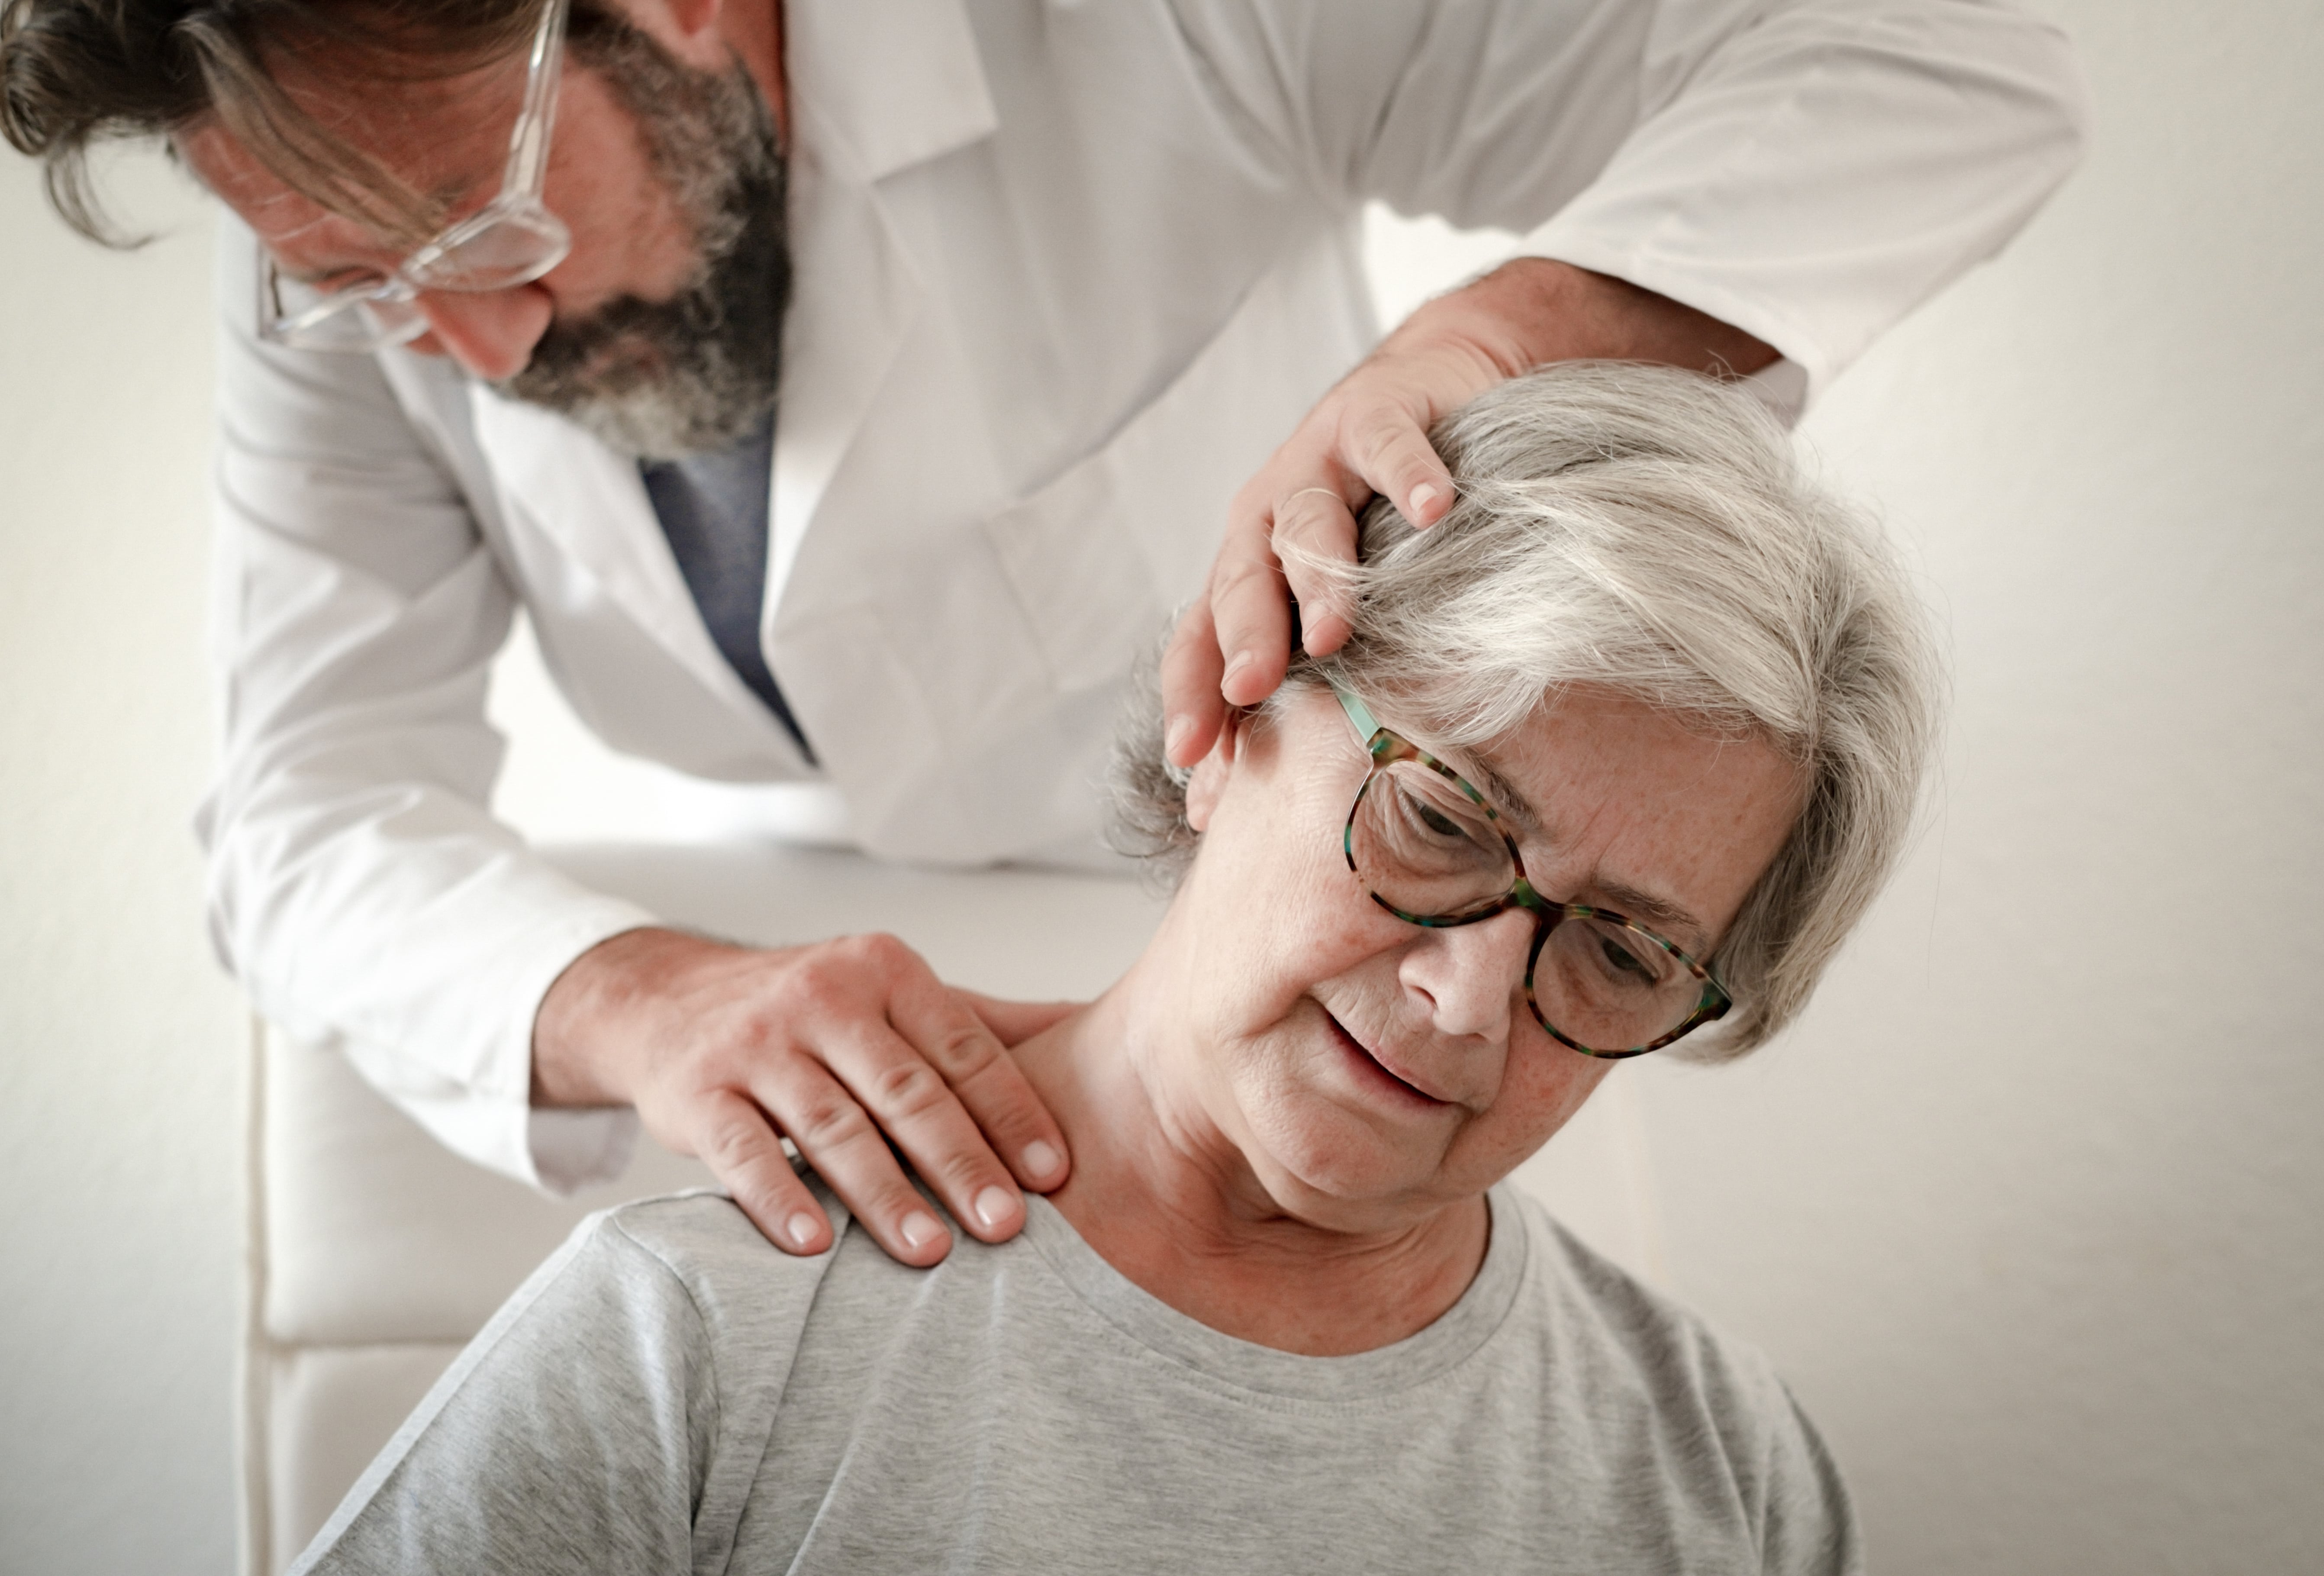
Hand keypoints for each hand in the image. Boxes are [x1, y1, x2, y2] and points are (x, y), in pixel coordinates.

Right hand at [532, 927, 1077, 1264]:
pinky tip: (814, 1245)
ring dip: (883, 1193)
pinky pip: (742, 1150)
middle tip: (1007, 1227)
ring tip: (931, 1252)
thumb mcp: (893, 996)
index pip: (962, 1047)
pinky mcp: (698, 1091)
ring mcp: (755, 1043)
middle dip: (961, 1161)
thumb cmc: (809, 1010)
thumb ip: (984, 1025)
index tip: (1056, 1174)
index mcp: (885, 971)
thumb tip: (1093, 1032)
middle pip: (904, 1090)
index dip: (1011, 1111)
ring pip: (831, 1125)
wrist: (669, 999)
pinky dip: (777, 1198)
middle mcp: (821, 997)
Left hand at [1161, 259, 1777, 767]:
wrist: (1427, 393)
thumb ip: (1285, 696)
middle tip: (1252, 690)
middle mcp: (1265, 520)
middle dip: (1246, 640)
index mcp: (1244, 573)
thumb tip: (1217, 814)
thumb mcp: (1323, 606)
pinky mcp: (1379, 413)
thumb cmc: (1374, 524)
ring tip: (1334, 630)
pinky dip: (1410, 474)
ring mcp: (1318, 463)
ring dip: (1318, 578)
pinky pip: (1390, 445)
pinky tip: (1434, 510)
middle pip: (1242, 582)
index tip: (1187, 756)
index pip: (1198, 640)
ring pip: (1306, 522)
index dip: (1189, 695)